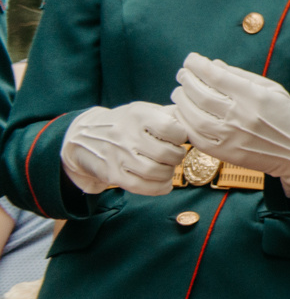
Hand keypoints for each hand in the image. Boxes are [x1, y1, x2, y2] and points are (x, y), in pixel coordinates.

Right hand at [60, 102, 187, 195]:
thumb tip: (196, 121)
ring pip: (155, 172)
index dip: (181, 135)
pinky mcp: (113, 174)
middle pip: (166, 153)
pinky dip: (158, 188)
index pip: (171, 128)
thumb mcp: (142, 110)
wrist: (83, 136)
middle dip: (177, 156)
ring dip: (169, 172)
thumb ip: (168, 114)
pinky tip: (163, 182)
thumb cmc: (124, 123)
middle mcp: (127, 136)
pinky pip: (141, 187)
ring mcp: (118, 157)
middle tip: (174, 154)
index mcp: (138, 116)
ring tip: (167, 167)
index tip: (178, 137)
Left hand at [173, 55, 289, 195]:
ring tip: (179, 92)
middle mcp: (241, 116)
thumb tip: (214, 65)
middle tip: (182, 74)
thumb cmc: (287, 117)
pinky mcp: (224, 153)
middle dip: (187, 80)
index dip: (198, 65)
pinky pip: (195, 136)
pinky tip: (184, 113)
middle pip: (201, 95)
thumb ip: (242, 76)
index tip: (191, 59)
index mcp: (255, 96)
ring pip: (193, 116)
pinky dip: (185, 122)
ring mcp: (230, 136)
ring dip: (181, 101)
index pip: (217, 76)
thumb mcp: (273, 89)